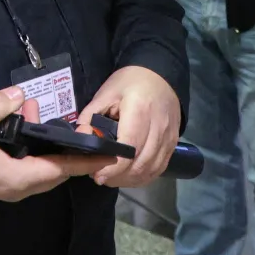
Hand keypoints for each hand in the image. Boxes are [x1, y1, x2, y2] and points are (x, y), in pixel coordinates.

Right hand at [0, 87, 111, 201]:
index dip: (84, 161)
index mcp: (15, 177)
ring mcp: (9, 187)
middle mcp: (17, 188)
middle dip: (72, 154)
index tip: (107, 155)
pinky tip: (29, 127)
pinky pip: (30, 169)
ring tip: (48, 119)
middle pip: (55, 174)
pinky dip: (38, 152)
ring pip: (43, 171)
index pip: (59, 169)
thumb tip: (20, 94)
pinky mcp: (1, 181)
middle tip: (86, 134)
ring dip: (51, 150)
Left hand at [77, 65, 181, 187]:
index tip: (97, 175)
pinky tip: (129, 177)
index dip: (113, 167)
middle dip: (119, 177)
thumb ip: (91, 115)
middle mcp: (158, 127)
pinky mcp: (174, 143)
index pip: (128, 149)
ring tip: (112, 179)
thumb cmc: (129, 81)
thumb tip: (81, 136)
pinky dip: (144, 177)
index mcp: (139, 112)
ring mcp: (169, 137)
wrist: (160, 74)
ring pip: (151, 169)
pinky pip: (160, 167)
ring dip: (131, 180)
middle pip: (141, 164)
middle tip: (100, 178)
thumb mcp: (106, 92)